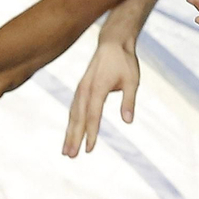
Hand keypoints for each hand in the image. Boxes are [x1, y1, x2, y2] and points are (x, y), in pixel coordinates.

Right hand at [64, 38, 140, 155]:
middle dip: (74, 138)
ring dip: (69, 133)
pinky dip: (71, 122)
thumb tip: (128, 121)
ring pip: (73, 114)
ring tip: (66, 151)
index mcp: (97, 87)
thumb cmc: (125, 62)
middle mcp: (85, 89)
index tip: (90, 149)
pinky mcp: (81, 88)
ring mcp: (81, 88)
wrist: (113, 43)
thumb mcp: (132, 81)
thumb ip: (129, 101)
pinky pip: (74, 108)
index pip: (93, 115)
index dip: (91, 133)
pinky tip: (70, 133)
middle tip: (70, 156)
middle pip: (78, 118)